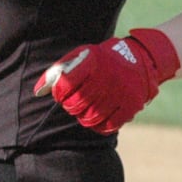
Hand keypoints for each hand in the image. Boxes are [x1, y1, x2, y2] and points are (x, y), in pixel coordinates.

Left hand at [35, 28, 181, 134]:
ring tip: (83, 112)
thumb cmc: (103, 59)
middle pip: (77, 104)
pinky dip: (99, 126)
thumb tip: (38, 92)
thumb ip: (58, 71)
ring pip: (92, 117)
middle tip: (72, 104)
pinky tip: (97, 119)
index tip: (61, 94)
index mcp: (92, 62)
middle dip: (70, 107)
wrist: (142, 58)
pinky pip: (109, 125)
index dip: (59, 94)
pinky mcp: (131, 105)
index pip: (65, 85)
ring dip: (83, 117)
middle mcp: (107, 77)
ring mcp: (121, 92)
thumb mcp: (81, 56)